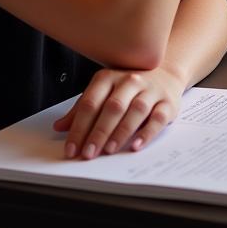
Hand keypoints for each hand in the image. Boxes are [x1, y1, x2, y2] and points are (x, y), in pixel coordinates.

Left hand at [53, 65, 184, 159]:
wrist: (164, 74)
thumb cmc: (128, 88)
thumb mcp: (103, 92)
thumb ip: (82, 108)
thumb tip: (59, 127)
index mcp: (109, 77)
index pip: (90, 103)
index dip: (79, 127)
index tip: (72, 149)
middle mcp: (130, 81)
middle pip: (113, 107)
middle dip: (98, 133)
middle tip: (88, 154)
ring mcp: (151, 90)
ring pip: (136, 111)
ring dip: (121, 132)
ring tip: (109, 150)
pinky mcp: (168, 102)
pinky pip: (158, 118)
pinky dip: (147, 133)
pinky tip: (136, 145)